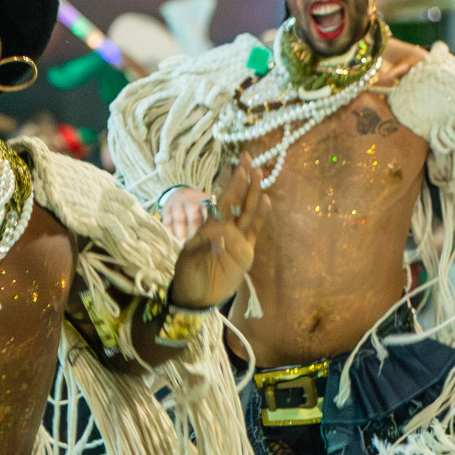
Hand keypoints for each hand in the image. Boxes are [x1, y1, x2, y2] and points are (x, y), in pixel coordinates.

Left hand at [168, 159, 266, 309]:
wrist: (196, 296)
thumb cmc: (189, 274)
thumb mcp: (189, 259)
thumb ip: (204, 248)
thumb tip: (220, 239)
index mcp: (210, 227)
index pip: (224, 199)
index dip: (232, 182)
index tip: (239, 162)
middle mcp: (226, 229)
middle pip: (237, 201)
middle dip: (244, 180)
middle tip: (249, 158)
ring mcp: (238, 240)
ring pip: (247, 213)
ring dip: (253, 194)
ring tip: (259, 174)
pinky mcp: (245, 253)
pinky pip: (253, 233)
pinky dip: (259, 218)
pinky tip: (266, 202)